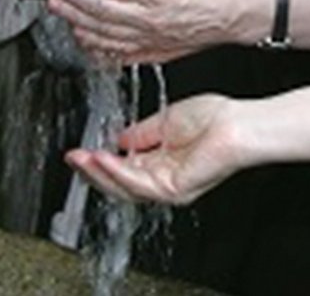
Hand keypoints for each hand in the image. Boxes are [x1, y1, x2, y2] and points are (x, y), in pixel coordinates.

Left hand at [45, 0, 266, 62]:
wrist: (233, 12)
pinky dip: (94, 46)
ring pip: (102, 33)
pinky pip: (116, 53)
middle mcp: (149, 20)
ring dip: (75, 19)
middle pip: (97, 10)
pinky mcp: (151, 52)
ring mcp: (149, 40)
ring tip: (57, 7)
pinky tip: (81, 36)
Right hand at [66, 94, 244, 204]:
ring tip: (80, 158)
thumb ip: (140, 133)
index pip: (123, 170)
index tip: (80, 152)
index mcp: (161, 165)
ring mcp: (167, 187)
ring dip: (98, 173)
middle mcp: (162, 180)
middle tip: (72, 158)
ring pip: (124, 188)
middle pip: (119, 184)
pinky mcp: (173, 189)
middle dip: (92, 172)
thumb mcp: (165, 122)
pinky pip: (138, 184)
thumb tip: (118, 138)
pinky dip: (116, 171)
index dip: (99, 163)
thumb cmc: (215, 119)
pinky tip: (101, 158)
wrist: (238, 124)